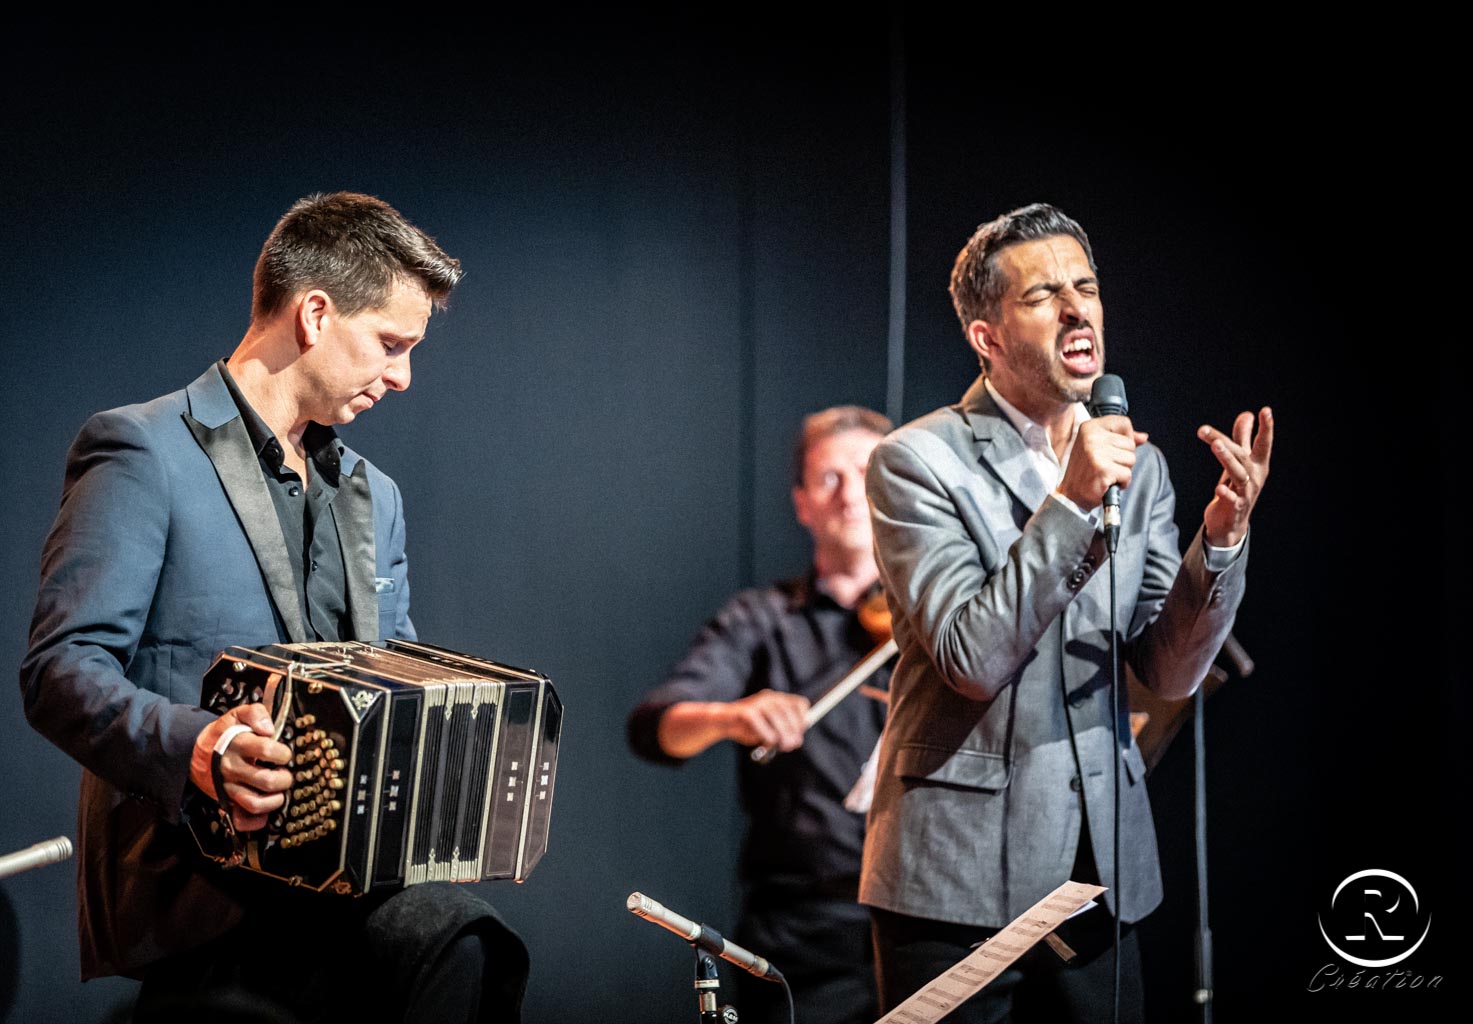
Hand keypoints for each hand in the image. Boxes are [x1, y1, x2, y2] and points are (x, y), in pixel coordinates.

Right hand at [190, 703, 292, 831]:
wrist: (193, 753)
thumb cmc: (223, 735)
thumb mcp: (236, 715)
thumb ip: (255, 713)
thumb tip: (269, 729)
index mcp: (237, 745)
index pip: (266, 750)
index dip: (282, 753)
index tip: (284, 754)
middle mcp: (232, 768)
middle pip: (266, 780)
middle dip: (284, 778)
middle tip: (284, 774)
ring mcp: (229, 787)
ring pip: (255, 803)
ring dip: (275, 800)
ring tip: (279, 792)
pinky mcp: (226, 801)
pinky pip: (241, 818)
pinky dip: (256, 820)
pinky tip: (265, 811)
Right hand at [721, 689, 810, 752]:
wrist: (723, 723)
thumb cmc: (749, 728)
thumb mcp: (770, 729)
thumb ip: (784, 732)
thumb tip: (796, 740)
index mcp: (778, 698)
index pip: (800, 704)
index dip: (802, 720)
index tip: (799, 735)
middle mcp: (769, 697)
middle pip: (789, 712)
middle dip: (793, 731)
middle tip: (791, 745)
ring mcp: (757, 702)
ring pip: (776, 717)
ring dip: (782, 735)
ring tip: (781, 746)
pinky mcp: (745, 710)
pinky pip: (760, 723)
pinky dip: (766, 735)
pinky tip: (766, 742)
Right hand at [1058, 415, 1149, 510]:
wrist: (1071, 495)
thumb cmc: (1087, 471)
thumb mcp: (1099, 448)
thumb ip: (1122, 439)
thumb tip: (1143, 437)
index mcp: (1089, 427)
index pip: (1124, 423)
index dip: (1126, 438)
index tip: (1112, 449)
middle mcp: (1091, 437)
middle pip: (1130, 444)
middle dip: (1123, 458)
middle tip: (1105, 466)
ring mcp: (1096, 453)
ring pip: (1131, 459)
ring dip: (1123, 471)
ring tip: (1106, 474)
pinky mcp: (1103, 470)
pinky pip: (1128, 474)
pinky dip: (1122, 482)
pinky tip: (1108, 483)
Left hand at [1199, 407, 1273, 547]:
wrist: (1231, 522)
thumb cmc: (1237, 488)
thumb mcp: (1241, 461)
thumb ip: (1243, 438)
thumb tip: (1247, 414)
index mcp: (1257, 464)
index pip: (1263, 443)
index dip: (1266, 427)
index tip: (1265, 410)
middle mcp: (1254, 477)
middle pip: (1241, 455)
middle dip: (1227, 440)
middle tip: (1205, 429)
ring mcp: (1245, 492)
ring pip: (1238, 473)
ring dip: (1227, 458)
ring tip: (1216, 445)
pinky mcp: (1234, 507)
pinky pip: (1232, 499)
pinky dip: (1227, 493)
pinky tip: (1219, 488)